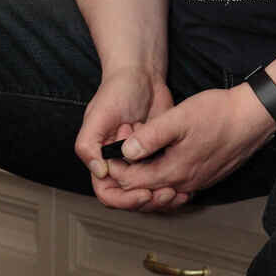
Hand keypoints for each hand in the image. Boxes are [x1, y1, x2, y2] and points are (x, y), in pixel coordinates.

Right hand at [76, 69, 175, 211]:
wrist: (143, 75)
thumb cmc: (116, 91)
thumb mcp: (98, 115)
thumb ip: (89, 144)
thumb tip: (100, 172)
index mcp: (102, 160)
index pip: (108, 193)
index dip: (124, 199)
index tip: (143, 193)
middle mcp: (120, 164)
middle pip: (131, 198)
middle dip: (149, 201)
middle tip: (167, 194)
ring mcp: (141, 162)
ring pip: (150, 192)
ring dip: (163, 197)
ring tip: (177, 191)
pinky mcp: (159, 156)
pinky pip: (165, 179)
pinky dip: (174, 184)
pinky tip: (186, 184)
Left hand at [100, 84, 274, 210]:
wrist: (253, 116)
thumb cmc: (218, 113)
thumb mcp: (179, 118)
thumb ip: (150, 137)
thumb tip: (126, 151)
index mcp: (174, 170)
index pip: (132, 182)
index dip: (116, 167)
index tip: (111, 148)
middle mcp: (184, 183)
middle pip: (145, 190)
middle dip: (128, 173)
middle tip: (121, 151)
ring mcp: (197, 183)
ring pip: (161, 190)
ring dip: (145, 177)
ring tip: (137, 156)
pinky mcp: (206, 177)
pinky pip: (177, 186)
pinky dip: (163, 177)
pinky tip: (161, 161)